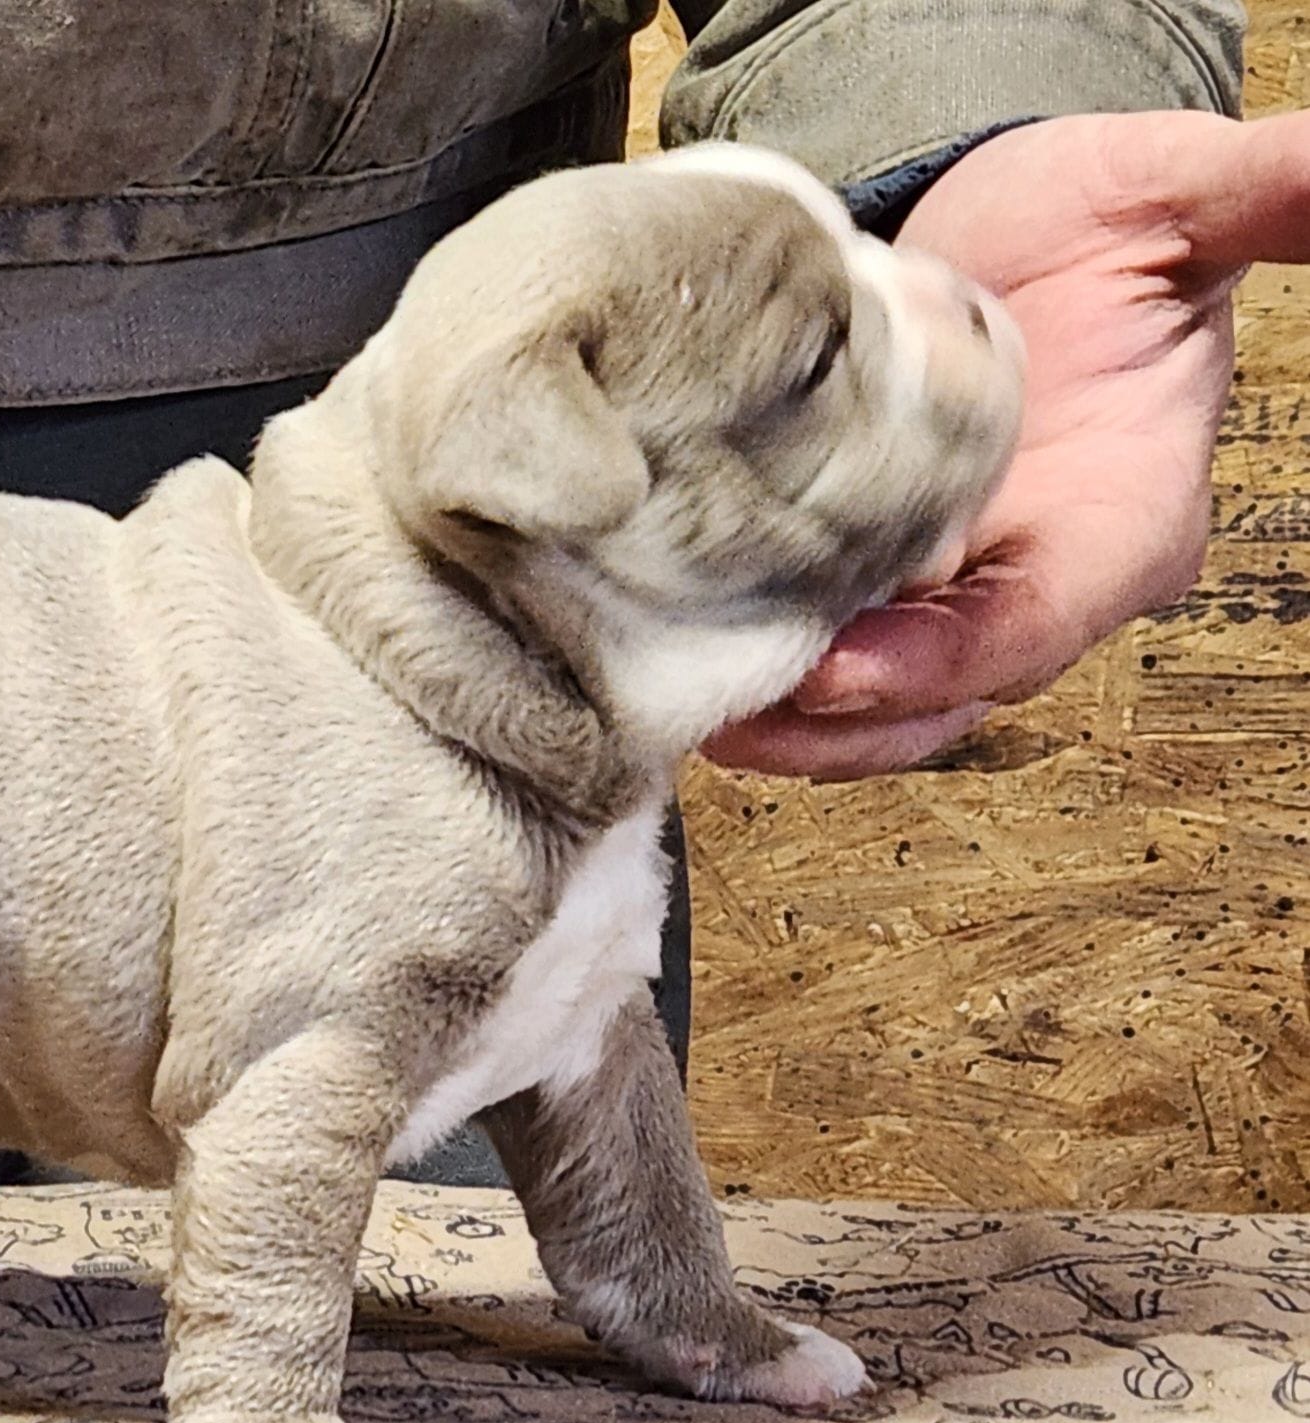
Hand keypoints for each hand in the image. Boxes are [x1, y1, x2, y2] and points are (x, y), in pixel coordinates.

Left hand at [708, 109, 1309, 778]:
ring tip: (683, 703)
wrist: (1015, 230)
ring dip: (780, 718)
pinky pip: (813, 644)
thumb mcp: (1174, 197)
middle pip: (937, 698)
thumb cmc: (1101, 224)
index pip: (1034, 627)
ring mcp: (943, 588)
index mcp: (1120, 523)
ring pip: (866, 701)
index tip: (840, 674)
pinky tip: (672, 650)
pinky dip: (749, 659)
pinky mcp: (865, 573)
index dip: (938, 665)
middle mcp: (1030, 576)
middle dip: (834, 727)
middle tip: (728, 715)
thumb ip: (1264, 195)